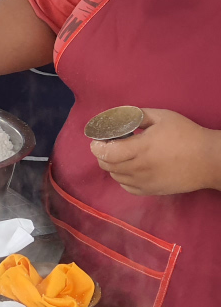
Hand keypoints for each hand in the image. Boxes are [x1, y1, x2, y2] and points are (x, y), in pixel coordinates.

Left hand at [90, 108, 220, 195]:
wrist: (209, 160)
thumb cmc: (186, 134)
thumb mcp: (161, 116)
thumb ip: (136, 115)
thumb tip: (116, 117)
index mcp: (141, 148)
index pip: (106, 153)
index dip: (97, 146)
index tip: (98, 139)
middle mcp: (140, 168)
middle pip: (106, 165)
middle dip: (102, 154)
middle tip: (110, 144)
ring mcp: (145, 182)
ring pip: (115, 176)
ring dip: (112, 165)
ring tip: (122, 154)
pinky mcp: (152, 191)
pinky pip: (127, 187)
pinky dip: (122, 178)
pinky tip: (130, 168)